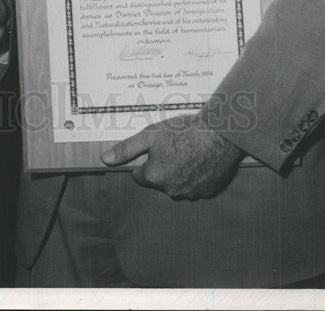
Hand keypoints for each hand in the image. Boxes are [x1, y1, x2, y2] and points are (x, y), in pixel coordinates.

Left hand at [101, 113, 243, 199]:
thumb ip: (127, 149)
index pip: (140, 175)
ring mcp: (191, 193)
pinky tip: (201, 160)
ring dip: (180, 172)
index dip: (146, 160)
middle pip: (159, 180)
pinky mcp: (208, 192)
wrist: (219, 135)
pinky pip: (196, 186)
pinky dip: (196, 176)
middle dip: (163, 167)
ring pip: (178, 184)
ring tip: (189, 151)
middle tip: (174, 147)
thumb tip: (105, 159)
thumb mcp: (150, 135)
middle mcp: (171, 190)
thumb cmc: (183, 132)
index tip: (156, 148)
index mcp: (154, 177)